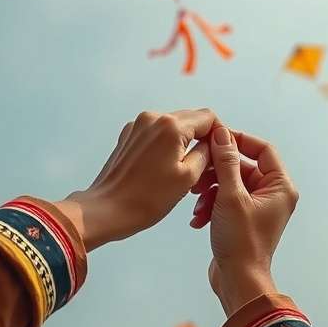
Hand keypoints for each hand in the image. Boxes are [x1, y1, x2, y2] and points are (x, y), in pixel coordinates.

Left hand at [55, 109, 216, 251]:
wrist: (106, 209)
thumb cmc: (147, 198)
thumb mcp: (188, 177)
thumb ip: (206, 153)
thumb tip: (213, 142)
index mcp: (171, 126)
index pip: (208, 117)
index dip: (219, 133)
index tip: (220, 153)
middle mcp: (153, 118)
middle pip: (190, 119)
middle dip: (202, 138)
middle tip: (207, 164)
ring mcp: (138, 125)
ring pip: (173, 126)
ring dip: (184, 142)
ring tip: (184, 169)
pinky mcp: (128, 135)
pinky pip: (156, 133)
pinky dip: (166, 145)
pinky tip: (165, 167)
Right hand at [190, 127, 298, 315]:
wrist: (237, 281)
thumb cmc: (241, 242)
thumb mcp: (230, 197)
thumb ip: (226, 163)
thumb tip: (222, 134)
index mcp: (280, 186)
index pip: (263, 149)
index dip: (239, 140)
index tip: (216, 137)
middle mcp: (273, 194)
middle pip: (242, 167)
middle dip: (217, 171)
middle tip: (198, 173)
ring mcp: (258, 207)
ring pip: (230, 184)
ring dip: (210, 190)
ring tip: (197, 202)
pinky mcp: (243, 218)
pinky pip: (226, 200)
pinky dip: (211, 205)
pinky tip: (198, 218)